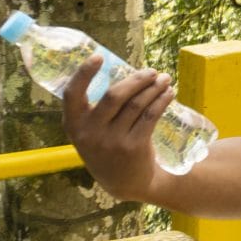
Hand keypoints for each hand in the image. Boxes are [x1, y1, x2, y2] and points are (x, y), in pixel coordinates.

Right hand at [62, 57, 171, 203]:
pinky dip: (162, 100)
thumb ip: (96, 110)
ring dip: (154, 87)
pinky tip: (169, 93)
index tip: (97, 57)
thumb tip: (122, 73)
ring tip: (164, 79)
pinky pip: (151, 115)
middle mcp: (90, 134)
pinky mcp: (134, 146)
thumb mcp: (90, 133)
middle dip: (137, 79)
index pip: (72, 95)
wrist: (126, 183)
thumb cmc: (108, 148)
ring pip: (137, 104)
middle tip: (151, 71)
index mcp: (74, 126)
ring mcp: (112, 141)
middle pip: (115, 96)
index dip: (83, 74)